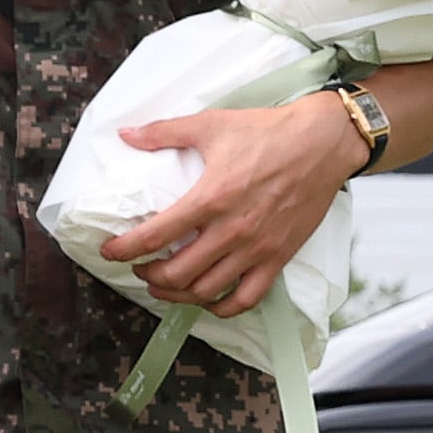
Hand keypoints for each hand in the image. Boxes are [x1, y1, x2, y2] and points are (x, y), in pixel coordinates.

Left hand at [96, 97, 373, 316]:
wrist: (323, 142)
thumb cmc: (267, 131)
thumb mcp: (211, 125)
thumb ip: (164, 132)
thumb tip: (126, 134)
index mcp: (210, 198)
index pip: (155, 236)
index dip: (124, 249)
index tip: (109, 251)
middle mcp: (231, 230)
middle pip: (177, 273)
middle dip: (149, 275)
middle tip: (140, 267)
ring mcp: (256, 249)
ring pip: (206, 291)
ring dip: (177, 294)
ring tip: (164, 285)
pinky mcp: (278, 258)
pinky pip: (246, 299)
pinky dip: (222, 307)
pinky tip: (207, 300)